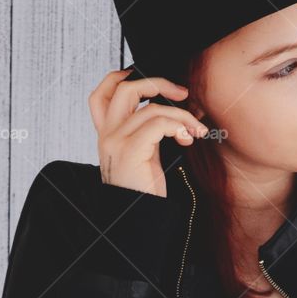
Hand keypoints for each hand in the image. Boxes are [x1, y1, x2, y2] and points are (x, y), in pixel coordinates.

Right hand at [88, 68, 208, 197]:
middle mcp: (107, 135)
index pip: (101, 94)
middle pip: (124, 88)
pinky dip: (178, 125)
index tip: (151, 81)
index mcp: (107, 134)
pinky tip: (187, 137)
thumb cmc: (143, 191)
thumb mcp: (144, 154)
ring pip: (151, 108)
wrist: (137, 220)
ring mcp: (115, 142)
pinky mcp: (130, 151)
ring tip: (195, 130)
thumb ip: (148, 131)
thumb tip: (173, 110)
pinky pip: (158, 124)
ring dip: (182, 114)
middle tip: (182, 94)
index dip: (121, 77)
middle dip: (158, 83)